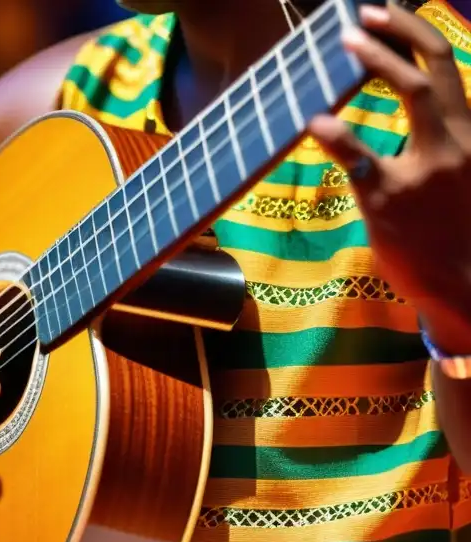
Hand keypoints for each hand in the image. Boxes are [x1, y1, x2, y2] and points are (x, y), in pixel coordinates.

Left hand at [308, 3, 470, 351]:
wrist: (462, 284)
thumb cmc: (453, 231)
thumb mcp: (460, 176)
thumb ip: (442, 139)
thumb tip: (413, 114)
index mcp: (469, 136)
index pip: (449, 68)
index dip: (417, 35)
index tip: (388, 13)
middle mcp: (457, 142)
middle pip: (435, 68)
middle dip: (399, 34)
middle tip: (360, 16)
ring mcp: (426, 169)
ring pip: (413, 95)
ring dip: (377, 61)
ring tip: (343, 41)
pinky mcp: (390, 199)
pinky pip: (361, 157)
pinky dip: (337, 134)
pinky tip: (315, 121)